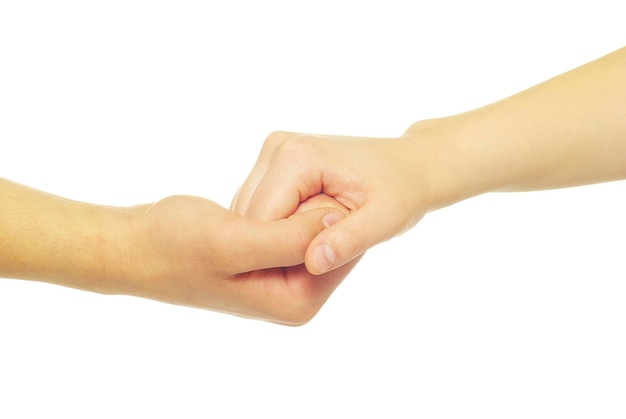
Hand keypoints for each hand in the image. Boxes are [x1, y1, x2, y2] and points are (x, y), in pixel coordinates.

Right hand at [129, 194, 355, 324]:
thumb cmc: (177, 245)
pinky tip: (256, 203)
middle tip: (279, 195)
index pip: (337, 251)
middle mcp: (293, 295)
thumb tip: (336, 221)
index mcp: (295, 301)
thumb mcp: (235, 242)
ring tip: (264, 197)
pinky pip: (290, 227)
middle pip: (327, 242)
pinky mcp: (265, 258)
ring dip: (296, 206)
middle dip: (310, 211)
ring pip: (310, 229)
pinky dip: (281, 208)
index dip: (325, 214)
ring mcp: (279, 277)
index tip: (303, 193)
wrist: (135, 245)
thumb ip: (290, 238)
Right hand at [231, 130, 436, 274]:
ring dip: (276, 239)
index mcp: (297, 157)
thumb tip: (313, 264)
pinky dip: (278, 229)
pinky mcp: (273, 163)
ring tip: (321, 242)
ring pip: (252, 216)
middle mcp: (275, 148)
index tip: (313, 270)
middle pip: (253, 219)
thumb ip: (349, 241)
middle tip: (323, 257)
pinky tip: (310, 233)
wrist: (409, 164)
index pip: (263, 223)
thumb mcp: (385, 221)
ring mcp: (271, 153)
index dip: (280, 255)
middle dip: (278, 247)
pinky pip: (261, 208)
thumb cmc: (402, 191)